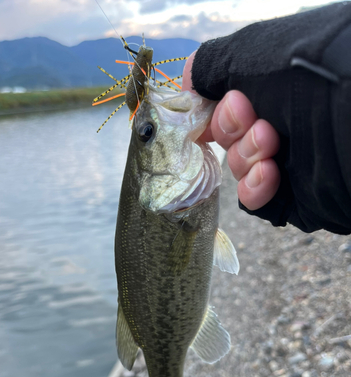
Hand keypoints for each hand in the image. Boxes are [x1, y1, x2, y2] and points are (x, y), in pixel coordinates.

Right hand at [183, 52, 280, 210]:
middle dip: (229, 127)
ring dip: (245, 155)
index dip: (204, 110)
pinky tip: (267, 172)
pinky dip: (253, 187)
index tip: (198, 109)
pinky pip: (253, 199)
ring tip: (267, 141)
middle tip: (246, 114)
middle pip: (227, 135)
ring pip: (237, 167)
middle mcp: (277, 124)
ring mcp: (282, 161)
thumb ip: (210, 67)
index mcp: (269, 88)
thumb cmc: (308, 81)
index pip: (221, 103)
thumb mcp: (250, 57)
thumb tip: (188, 81)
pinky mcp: (289, 195)